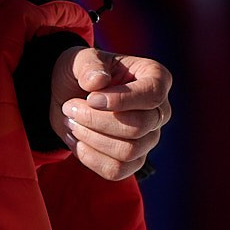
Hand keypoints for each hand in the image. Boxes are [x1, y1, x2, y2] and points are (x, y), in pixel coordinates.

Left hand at [50, 47, 171, 180]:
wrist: (69, 96)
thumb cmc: (82, 72)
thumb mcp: (80, 59)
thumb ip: (89, 66)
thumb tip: (98, 81)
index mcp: (155, 78)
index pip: (152, 95)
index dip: (121, 100)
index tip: (90, 98)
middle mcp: (159, 111)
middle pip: (138, 127)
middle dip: (97, 120)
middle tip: (70, 107)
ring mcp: (149, 139)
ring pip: (127, 151)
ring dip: (91, 137)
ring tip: (71, 121)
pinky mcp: (133, 161)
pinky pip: (117, 170)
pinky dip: (90, 157)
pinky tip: (75, 139)